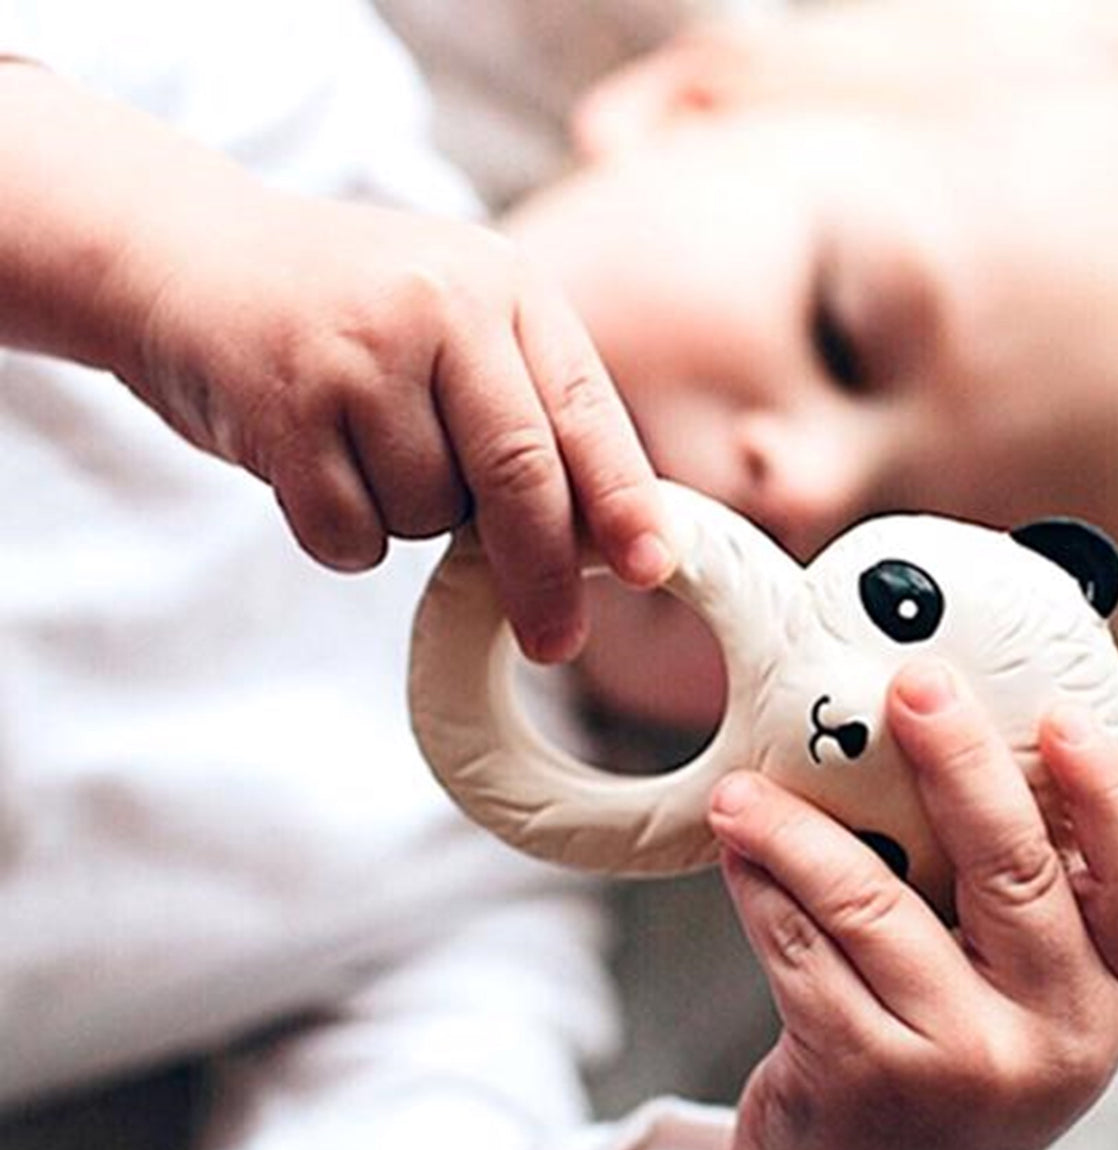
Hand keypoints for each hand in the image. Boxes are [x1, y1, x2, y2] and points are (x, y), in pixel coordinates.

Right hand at [118, 185, 670, 661]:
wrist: (184, 257)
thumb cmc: (348, 311)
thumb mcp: (457, 315)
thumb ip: (527, 403)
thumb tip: (602, 538)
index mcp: (504, 287)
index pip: (585, 412)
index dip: (624, 501)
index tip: (653, 569)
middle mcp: (439, 307)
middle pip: (520, 476)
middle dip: (542, 575)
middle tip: (557, 642)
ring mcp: (357, 355)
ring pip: (428, 514)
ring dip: (411, 520)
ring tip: (366, 449)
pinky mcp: (283, 410)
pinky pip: (351, 534)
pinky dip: (346, 535)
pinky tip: (315, 468)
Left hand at [708, 657, 1117, 1149]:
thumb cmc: (933, 1069)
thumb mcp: (1005, 1006)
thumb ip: (1001, 907)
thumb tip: (942, 744)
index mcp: (1107, 1001)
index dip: (1111, 792)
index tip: (1059, 713)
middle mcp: (1056, 1039)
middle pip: (1014, 868)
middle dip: (958, 760)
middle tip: (909, 685)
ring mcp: (962, 1066)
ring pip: (873, 902)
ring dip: (799, 829)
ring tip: (746, 789)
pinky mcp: (866, 1080)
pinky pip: (800, 948)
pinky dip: (760, 887)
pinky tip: (735, 851)